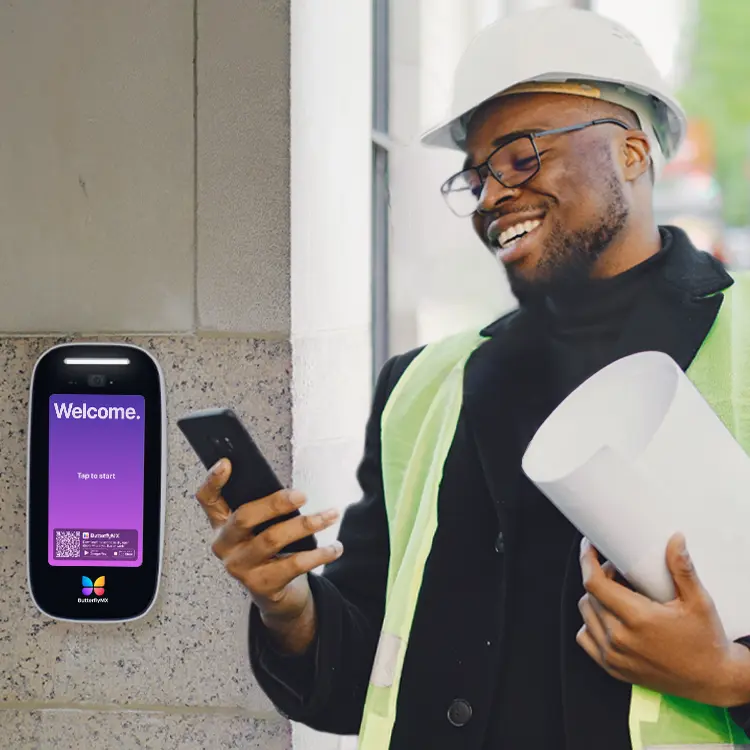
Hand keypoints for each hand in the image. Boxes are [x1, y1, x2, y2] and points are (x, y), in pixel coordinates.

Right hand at [194, 458, 343, 650]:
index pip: (207, 498)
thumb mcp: (258, 526)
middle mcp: (224, 545)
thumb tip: (289, 489)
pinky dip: (319, 554)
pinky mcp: (261, 584)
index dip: (212, 480)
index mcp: (221, 524)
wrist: (273, 593)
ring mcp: (240, 567)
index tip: (226, 462)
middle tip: (302, 495)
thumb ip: (263, 507)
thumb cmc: (267, 549)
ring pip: (272, 538)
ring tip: (330, 515)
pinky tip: (335, 547)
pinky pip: (294, 564)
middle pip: (244, 517)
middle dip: (275, 503)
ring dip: (306, 524)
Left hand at [577, 533, 749, 706]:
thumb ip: (682, 569)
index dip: (587, 560)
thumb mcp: (698, 601)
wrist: (711, 680)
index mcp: (638, 619)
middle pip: (590, 596)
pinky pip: (585, 638)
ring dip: (595, 599)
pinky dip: (592, 623)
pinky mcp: (613, 669)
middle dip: (600, 577)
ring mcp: (614, 656)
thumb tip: (675, 540)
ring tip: (618, 594)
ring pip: (586, 615)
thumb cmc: (705, 641)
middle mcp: (621, 639)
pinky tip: (610, 617)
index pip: (595, 583)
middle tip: (618, 572)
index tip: (589, 547)